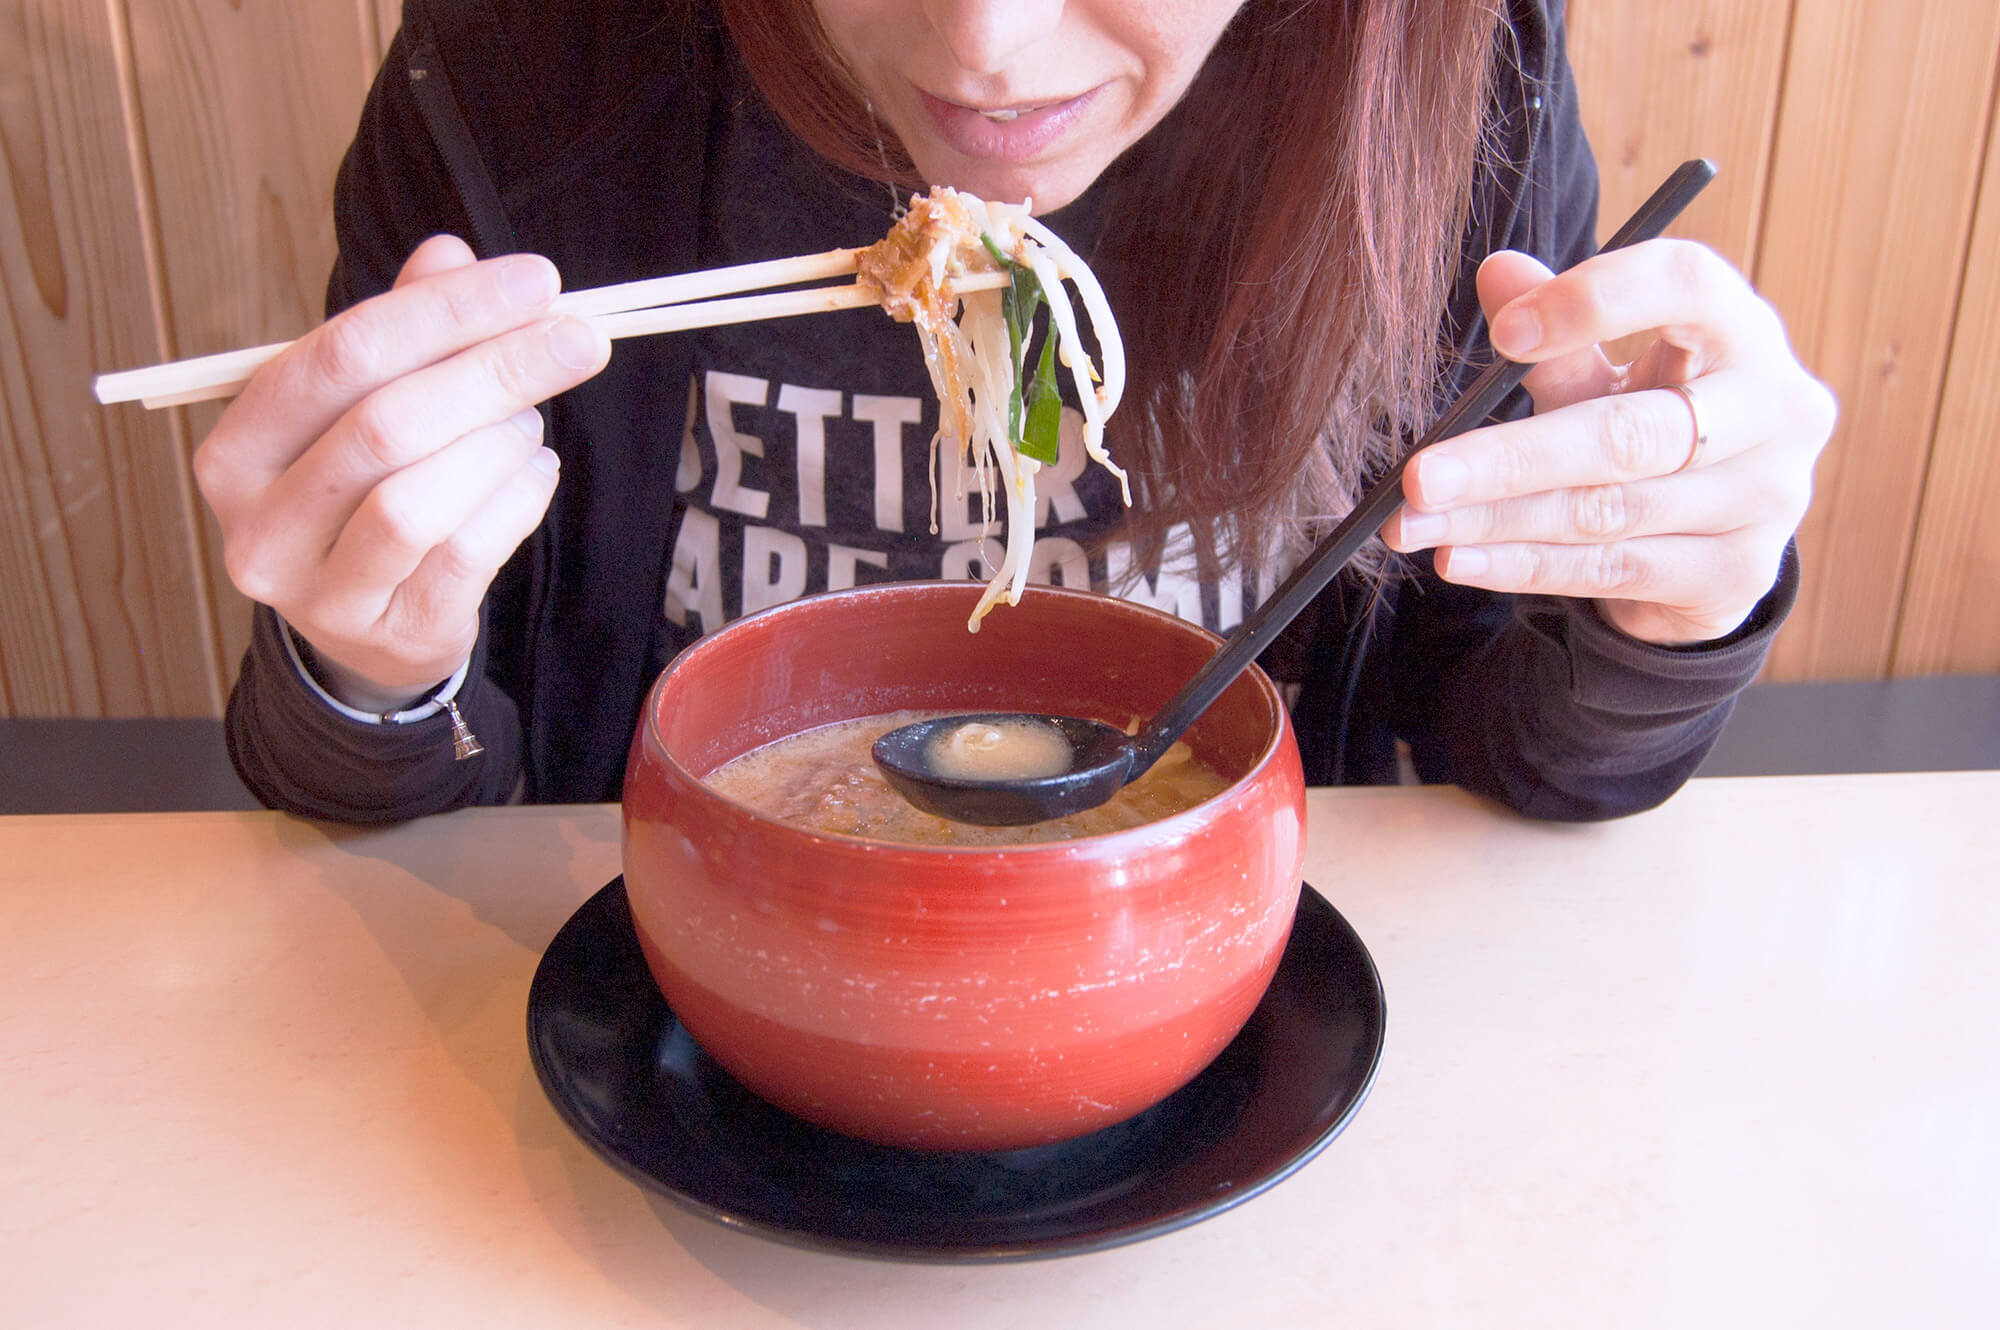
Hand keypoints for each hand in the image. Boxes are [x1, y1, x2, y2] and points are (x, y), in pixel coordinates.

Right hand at [193, 236, 609, 709]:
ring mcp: (320, 592)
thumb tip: (450, 254)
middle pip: (386, 424)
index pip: (339, 354)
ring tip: (529, 422)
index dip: (445, 310)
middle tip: (578, 339)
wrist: (369, 632)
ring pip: (418, 499)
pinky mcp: (394, 633)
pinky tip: (535, 471)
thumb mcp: (366, 406)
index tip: (535, 281)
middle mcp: (260, 525)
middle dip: (496, 370)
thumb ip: (403, 329)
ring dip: (500, 444)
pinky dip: (518, 500)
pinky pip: (467, 554)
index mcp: (239, 448)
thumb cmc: (364, 495)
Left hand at [1383, 240, 1836, 644]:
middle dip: (1509, 458)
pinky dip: (1524, 565)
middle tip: (1418, 476)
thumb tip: (1498, 271)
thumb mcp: (1606, 376)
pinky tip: (1459, 559)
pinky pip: (1611, 569)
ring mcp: (1768, 500)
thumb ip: (1557, 339)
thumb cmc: (1653, 425)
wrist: (1718, 539)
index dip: (1598, 299)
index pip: (1688, 285)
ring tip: (1413, 523)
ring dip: (1496, 521)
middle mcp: (1777, 411)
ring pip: (1606, 511)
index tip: (1505, 334)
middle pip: (1629, 433)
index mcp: (1745, 331)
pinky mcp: (1738, 575)